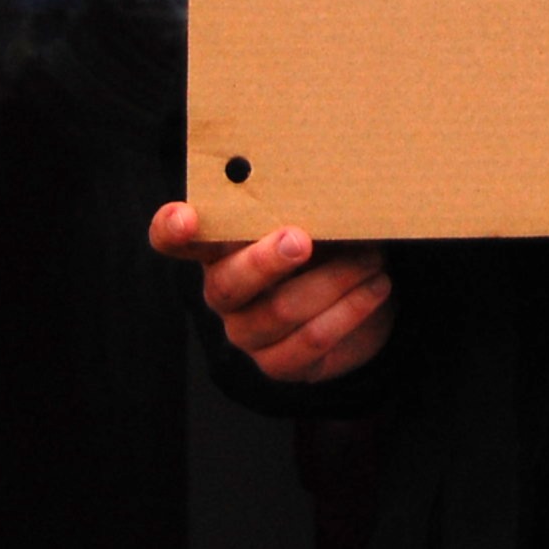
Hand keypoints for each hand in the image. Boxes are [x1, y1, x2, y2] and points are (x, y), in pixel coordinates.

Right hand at [147, 202, 394, 382]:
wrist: (363, 301)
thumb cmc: (330, 246)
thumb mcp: (316, 219)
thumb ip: (304, 205)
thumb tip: (325, 184)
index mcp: (221, 248)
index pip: (174, 240)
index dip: (172, 229)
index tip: (186, 217)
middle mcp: (224, 293)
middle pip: (227, 284)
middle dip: (266, 261)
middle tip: (301, 240)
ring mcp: (248, 333)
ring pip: (281, 310)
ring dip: (335, 280)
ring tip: (372, 258)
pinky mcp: (278, 365)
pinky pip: (311, 341)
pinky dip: (350, 310)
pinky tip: (376, 288)